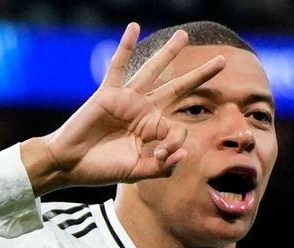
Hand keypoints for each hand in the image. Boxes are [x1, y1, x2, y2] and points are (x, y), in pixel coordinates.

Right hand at [21, 22, 225, 195]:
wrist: (70, 164)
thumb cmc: (101, 169)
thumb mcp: (136, 173)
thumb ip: (162, 167)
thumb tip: (184, 151)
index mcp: (152, 130)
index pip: (177, 127)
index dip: (174, 143)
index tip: (161, 157)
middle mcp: (143, 111)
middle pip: (178, 88)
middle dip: (200, 75)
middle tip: (222, 61)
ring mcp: (126, 100)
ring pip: (153, 71)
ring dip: (169, 53)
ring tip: (184, 36)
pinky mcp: (108, 94)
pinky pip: (118, 66)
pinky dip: (125, 46)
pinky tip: (134, 27)